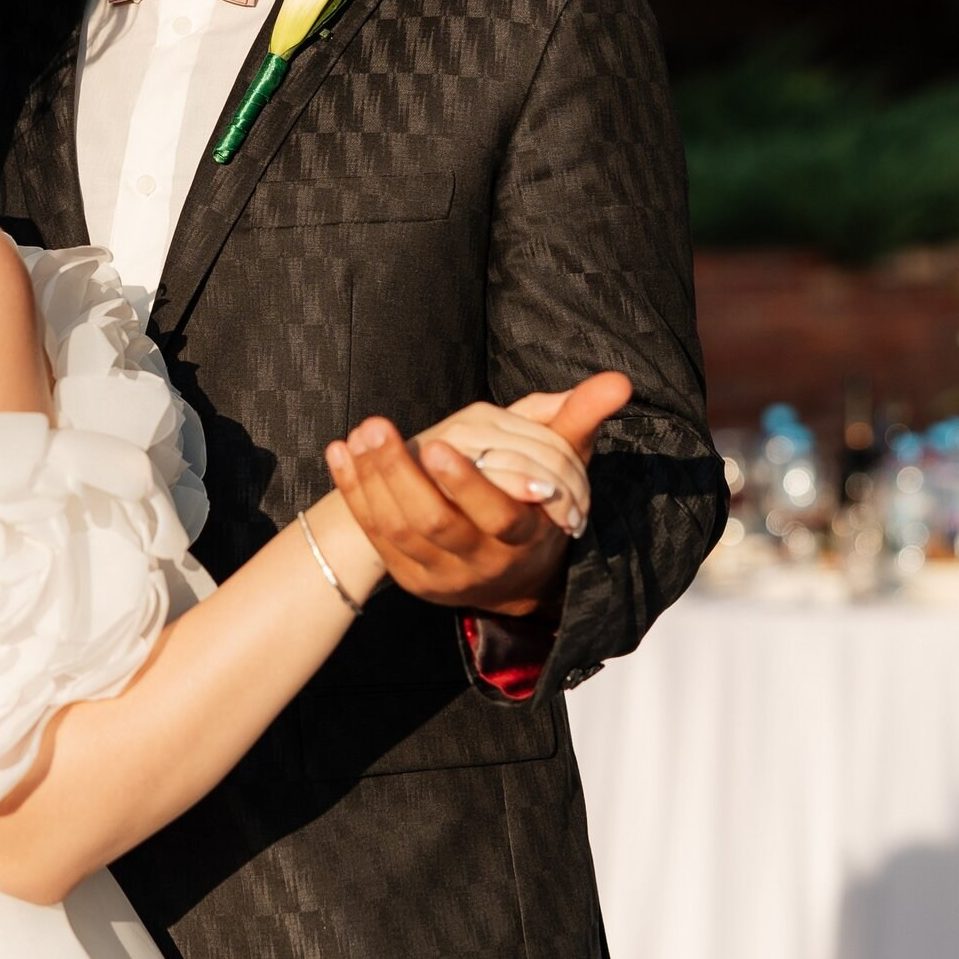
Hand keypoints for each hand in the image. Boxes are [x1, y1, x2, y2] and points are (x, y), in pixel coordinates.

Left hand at [325, 374, 631, 616]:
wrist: (506, 577)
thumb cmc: (536, 508)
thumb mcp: (563, 470)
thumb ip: (579, 422)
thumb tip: (619, 380)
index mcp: (522, 538)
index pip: (496, 516)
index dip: (468, 485)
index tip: (440, 447)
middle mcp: (478, 561)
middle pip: (436, 524)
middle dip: (403, 475)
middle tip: (377, 427)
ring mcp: (437, 572)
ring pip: (399, 529)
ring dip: (374, 479)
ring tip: (360, 432)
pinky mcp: (404, 571)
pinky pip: (373, 532)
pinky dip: (353, 492)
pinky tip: (339, 451)